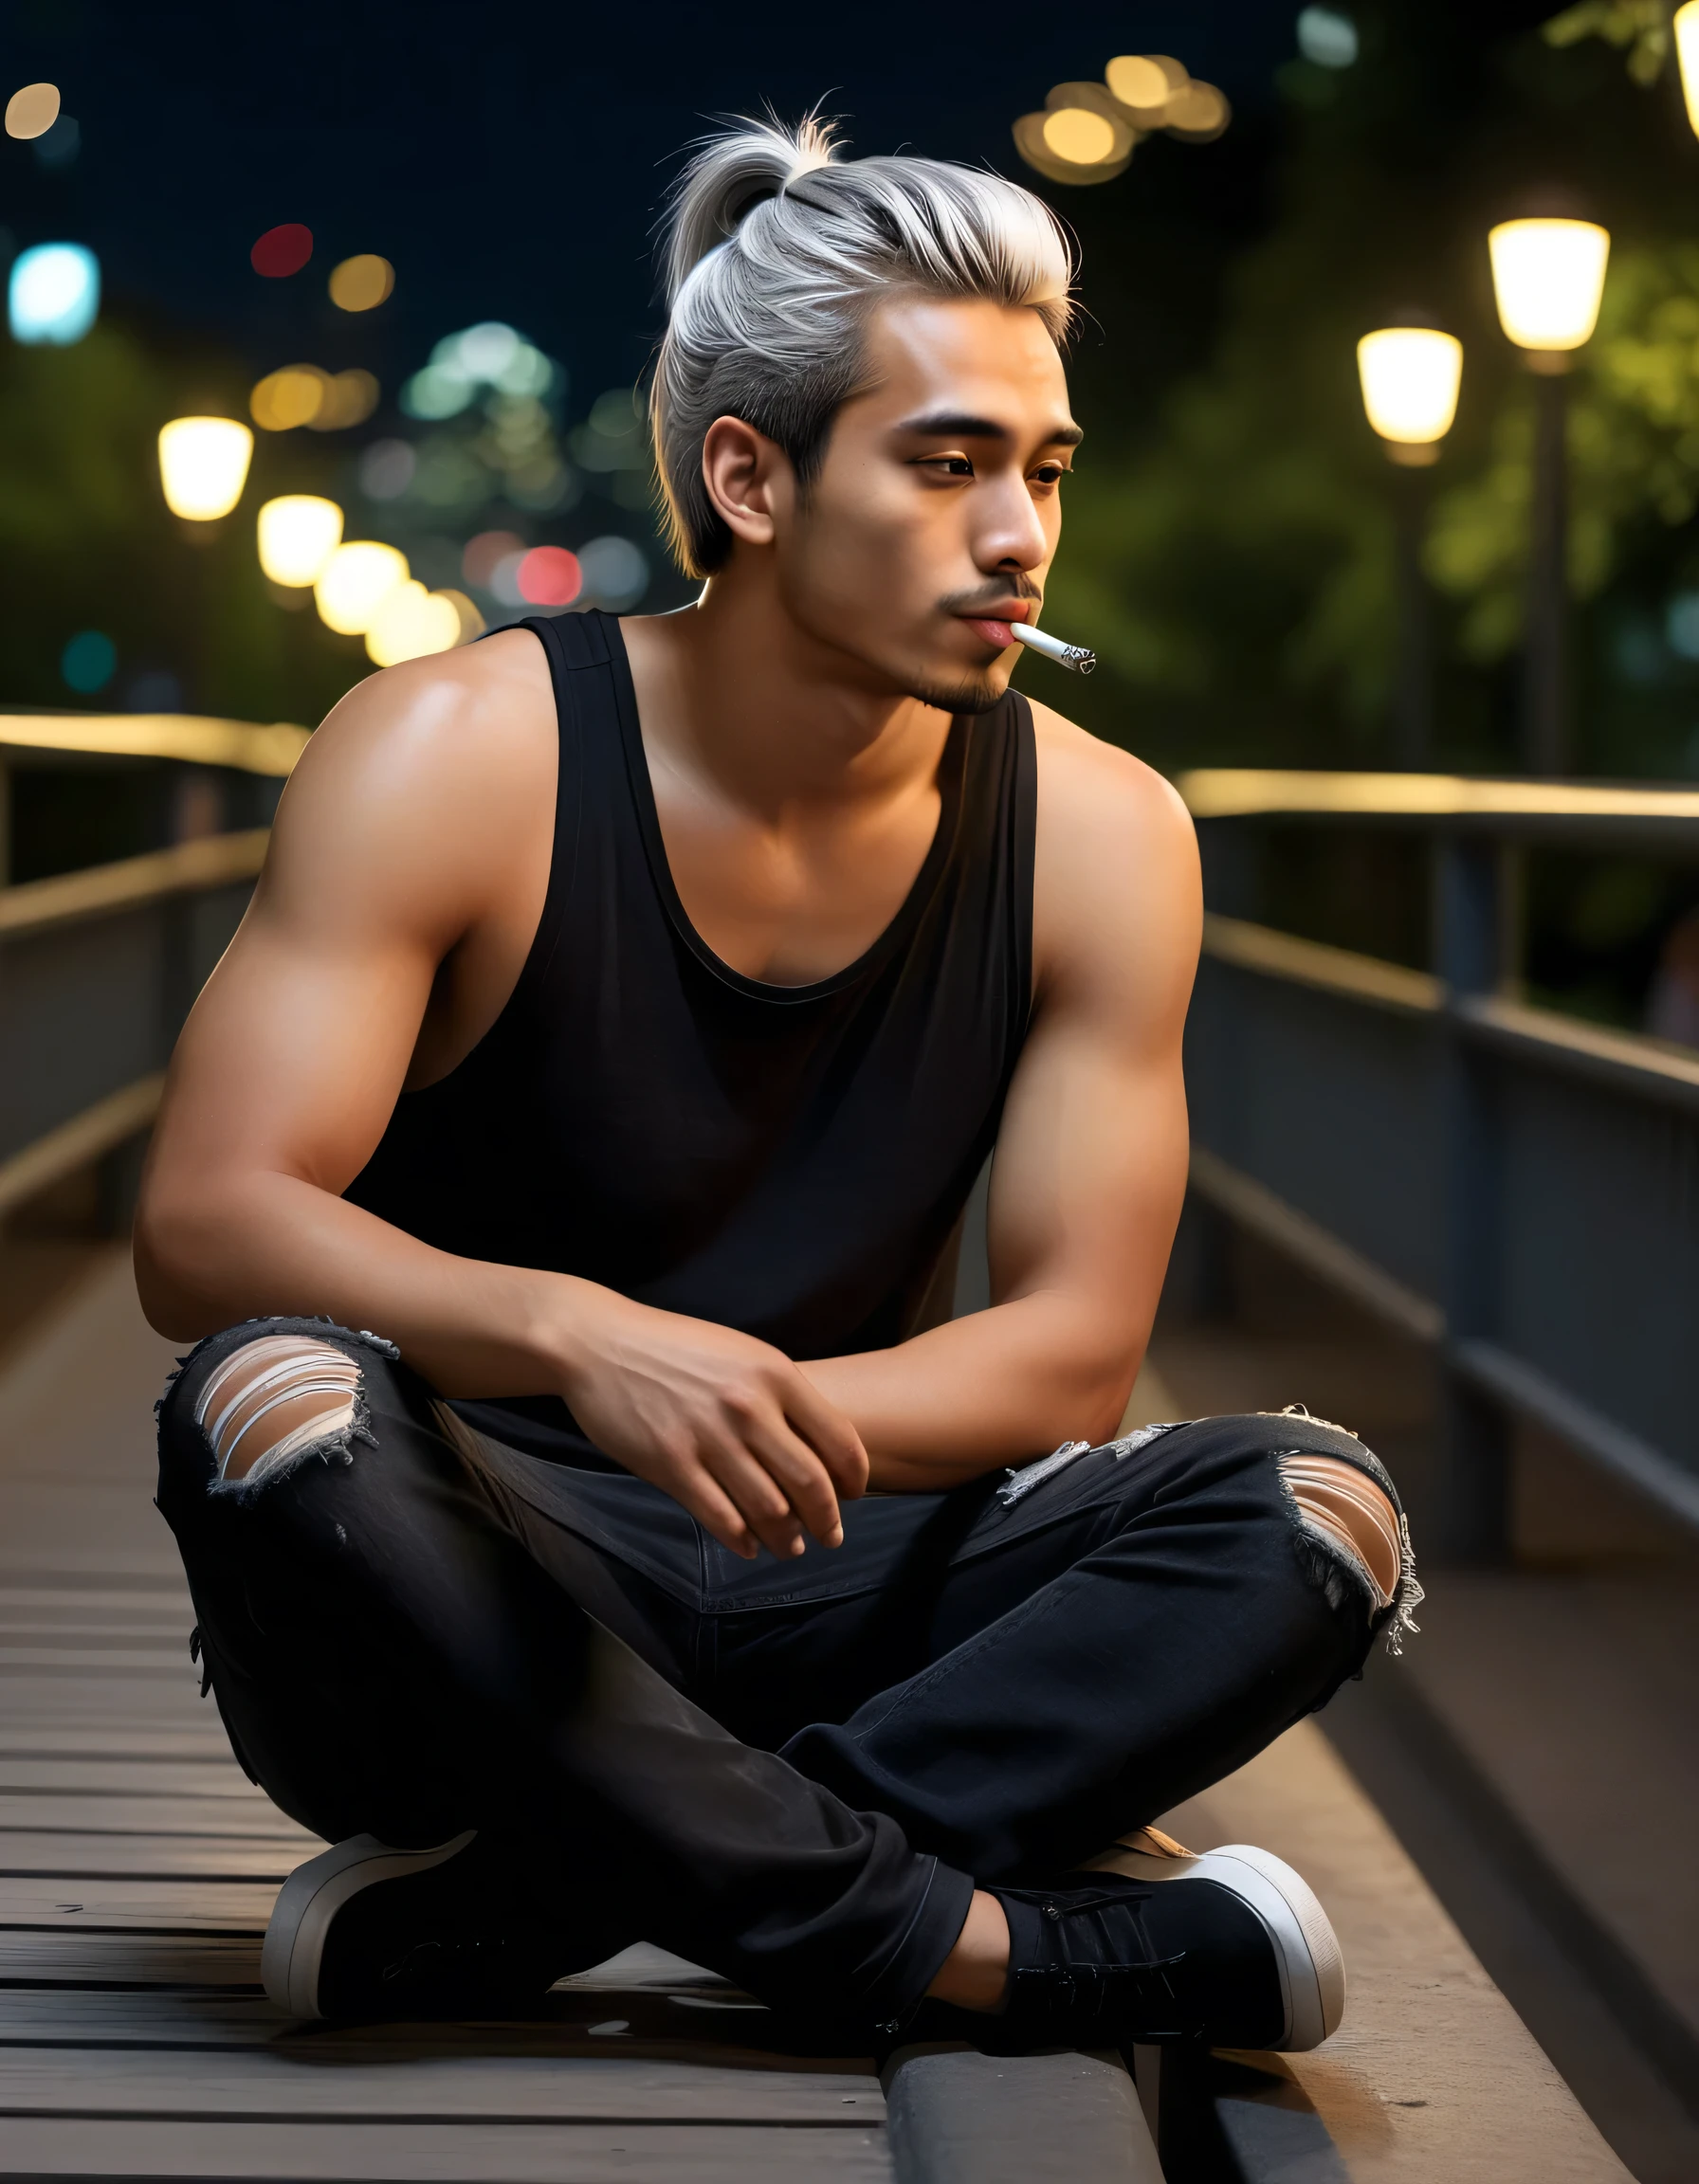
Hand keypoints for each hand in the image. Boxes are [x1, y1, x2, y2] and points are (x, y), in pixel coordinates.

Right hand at [549, 1282, 868, 1558]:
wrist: (600, 1343)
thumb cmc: (675, 1349)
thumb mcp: (741, 1353)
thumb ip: (781, 1394)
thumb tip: (820, 1447)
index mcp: (774, 1374)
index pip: (839, 1439)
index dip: (854, 1478)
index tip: (854, 1495)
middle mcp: (748, 1407)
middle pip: (811, 1483)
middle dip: (827, 1519)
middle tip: (831, 1536)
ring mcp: (708, 1438)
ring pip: (769, 1509)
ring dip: (786, 1538)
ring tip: (789, 1547)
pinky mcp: (670, 1464)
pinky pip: (720, 1518)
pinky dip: (742, 1541)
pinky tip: (747, 1546)